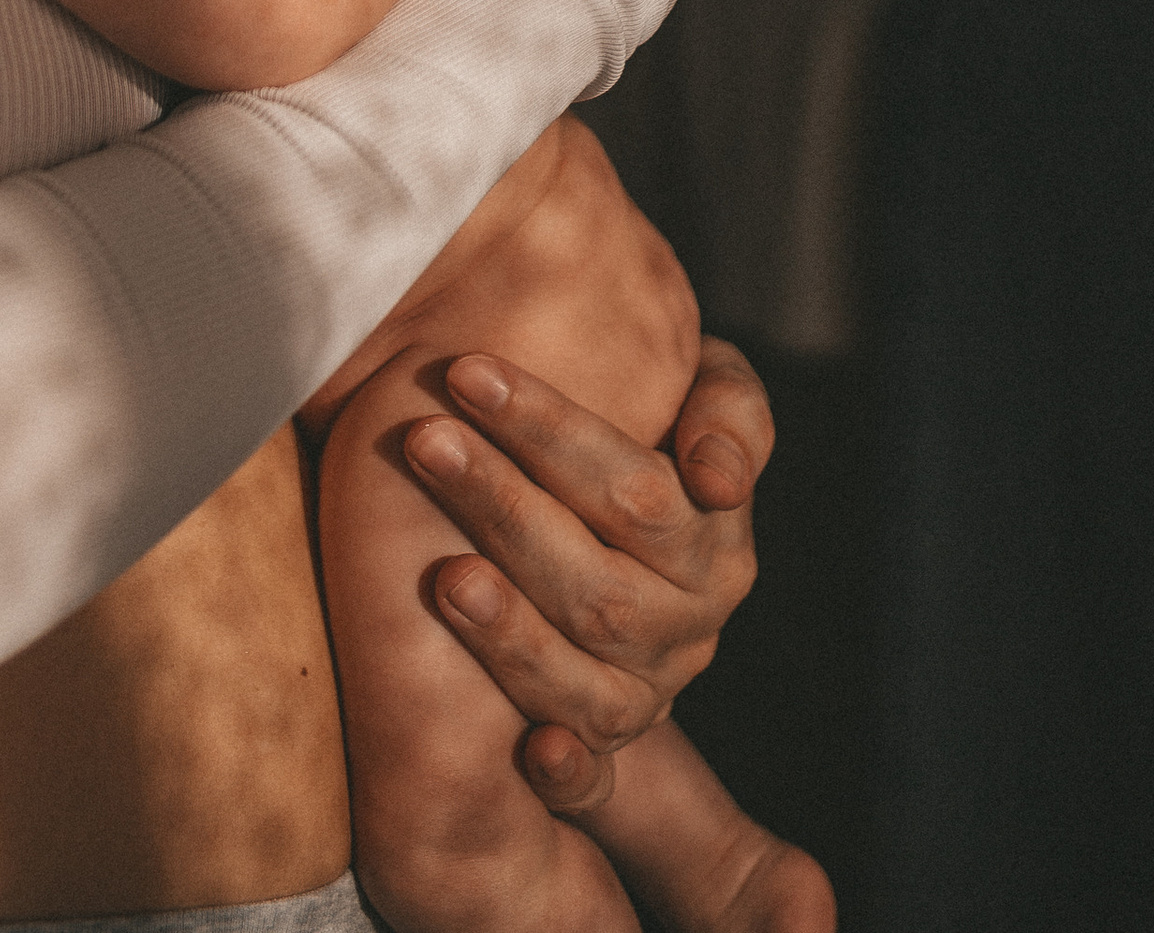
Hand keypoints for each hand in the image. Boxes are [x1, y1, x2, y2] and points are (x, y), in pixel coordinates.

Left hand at [404, 336, 773, 808]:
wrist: (617, 521)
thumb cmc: (653, 427)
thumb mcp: (705, 395)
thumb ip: (729, 411)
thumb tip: (720, 480)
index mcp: (716, 540)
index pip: (636, 488)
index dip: (549, 430)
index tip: (467, 372)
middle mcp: (690, 625)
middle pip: (597, 582)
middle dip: (503, 505)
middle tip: (423, 441)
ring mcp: (649, 692)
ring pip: (582, 678)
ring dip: (510, 631)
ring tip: (442, 574)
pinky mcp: (607, 747)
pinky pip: (594, 780)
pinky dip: (567, 775)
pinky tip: (530, 752)